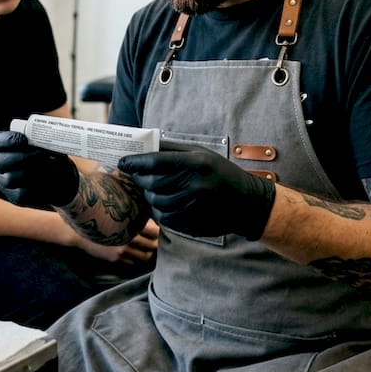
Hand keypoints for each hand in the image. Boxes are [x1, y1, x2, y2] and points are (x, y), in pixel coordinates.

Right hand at [0, 130, 78, 207]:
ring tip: (50, 166)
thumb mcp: (41, 142)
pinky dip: (38, 185)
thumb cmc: (46, 152)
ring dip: (33, 171)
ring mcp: (4, 182)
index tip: (25, 139)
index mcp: (0, 147)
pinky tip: (49, 178)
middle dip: (23, 157)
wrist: (57, 175)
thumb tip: (47, 139)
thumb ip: (40, 139)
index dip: (8, 140)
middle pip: (1, 162)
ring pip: (12, 178)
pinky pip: (23, 193)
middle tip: (40, 155)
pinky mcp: (15, 197)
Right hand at [76, 219, 158, 264]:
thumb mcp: (118, 216)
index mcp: (130, 226)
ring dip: (147, 252)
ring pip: (145, 256)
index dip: (159, 232)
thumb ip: (134, 219)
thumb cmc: (100, 221)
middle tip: (155, 240)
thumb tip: (152, 223)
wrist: (80, 233)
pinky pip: (133, 262)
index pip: (155, 232)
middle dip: (155, 243)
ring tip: (145, 248)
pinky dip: (135, 258)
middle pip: (152, 246)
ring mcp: (122, 251)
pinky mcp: (116, 259)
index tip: (159, 231)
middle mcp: (128, 239)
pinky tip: (132, 252)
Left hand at [117, 149, 275, 240]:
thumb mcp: (202, 153)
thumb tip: (143, 146)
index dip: (135, 162)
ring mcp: (195, 207)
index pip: (156, 162)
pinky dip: (159, 212)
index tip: (123, 162)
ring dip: (149, 196)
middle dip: (140, 179)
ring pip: (156, 203)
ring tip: (153, 189)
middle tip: (138, 175)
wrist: (247, 202)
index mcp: (197, 163)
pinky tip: (165, 203)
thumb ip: (172, 150)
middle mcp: (196, 185)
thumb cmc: (220, 172)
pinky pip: (165, 220)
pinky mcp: (194, 224)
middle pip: (153, 184)